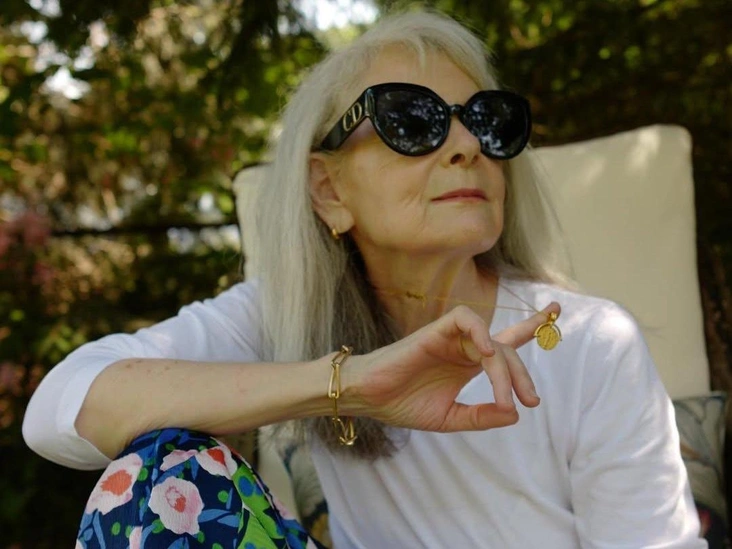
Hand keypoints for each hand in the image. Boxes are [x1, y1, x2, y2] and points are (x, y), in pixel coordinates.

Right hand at [344, 302, 560, 432]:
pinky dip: (480, 332)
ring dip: (504, 368)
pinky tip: (486, 354)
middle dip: (522, 375)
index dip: (533, 327)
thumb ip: (482, 417)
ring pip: (491, 341)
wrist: (370, 399)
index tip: (557, 311)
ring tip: (505, 395)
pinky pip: (465, 320)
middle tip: (529, 401)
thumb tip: (514, 414)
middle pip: (506, 351)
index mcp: (468, 364)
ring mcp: (450, 339)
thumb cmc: (403, 405)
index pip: (506, 343)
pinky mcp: (435, 332)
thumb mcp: (451, 418)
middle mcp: (464, 348)